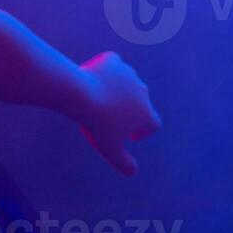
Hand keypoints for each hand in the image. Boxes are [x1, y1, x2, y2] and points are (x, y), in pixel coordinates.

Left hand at [75, 51, 161, 175]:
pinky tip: (97, 74)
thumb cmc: (95, 123)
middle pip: (140, 102)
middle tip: (108, 116)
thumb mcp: (108, 148)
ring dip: (118, 89)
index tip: (128, 134)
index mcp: (146, 114)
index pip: (152, 124)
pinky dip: (107, 69)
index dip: (142, 130)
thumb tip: (132, 172)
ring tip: (100, 96)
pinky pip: (113, 64)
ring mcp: (129, 74)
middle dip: (129, 109)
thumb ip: (123, 163)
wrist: (80, 93)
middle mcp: (143, 92)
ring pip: (126, 82)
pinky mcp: (113, 61)